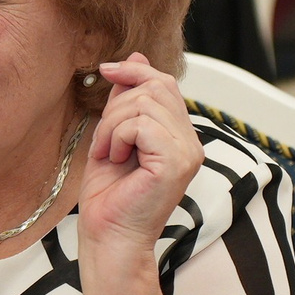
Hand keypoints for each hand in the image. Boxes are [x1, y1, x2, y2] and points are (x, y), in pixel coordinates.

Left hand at [77, 56, 203, 259]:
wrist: (107, 238)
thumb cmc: (109, 197)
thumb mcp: (113, 136)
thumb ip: (126, 100)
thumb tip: (136, 57)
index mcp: (179, 137)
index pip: (165, 83)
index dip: (135, 70)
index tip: (106, 69)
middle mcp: (190, 143)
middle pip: (156, 87)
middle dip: (117, 105)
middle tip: (104, 140)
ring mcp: (187, 153)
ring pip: (144, 103)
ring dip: (113, 125)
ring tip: (109, 153)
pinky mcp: (175, 163)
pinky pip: (141, 124)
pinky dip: (118, 137)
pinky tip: (116, 160)